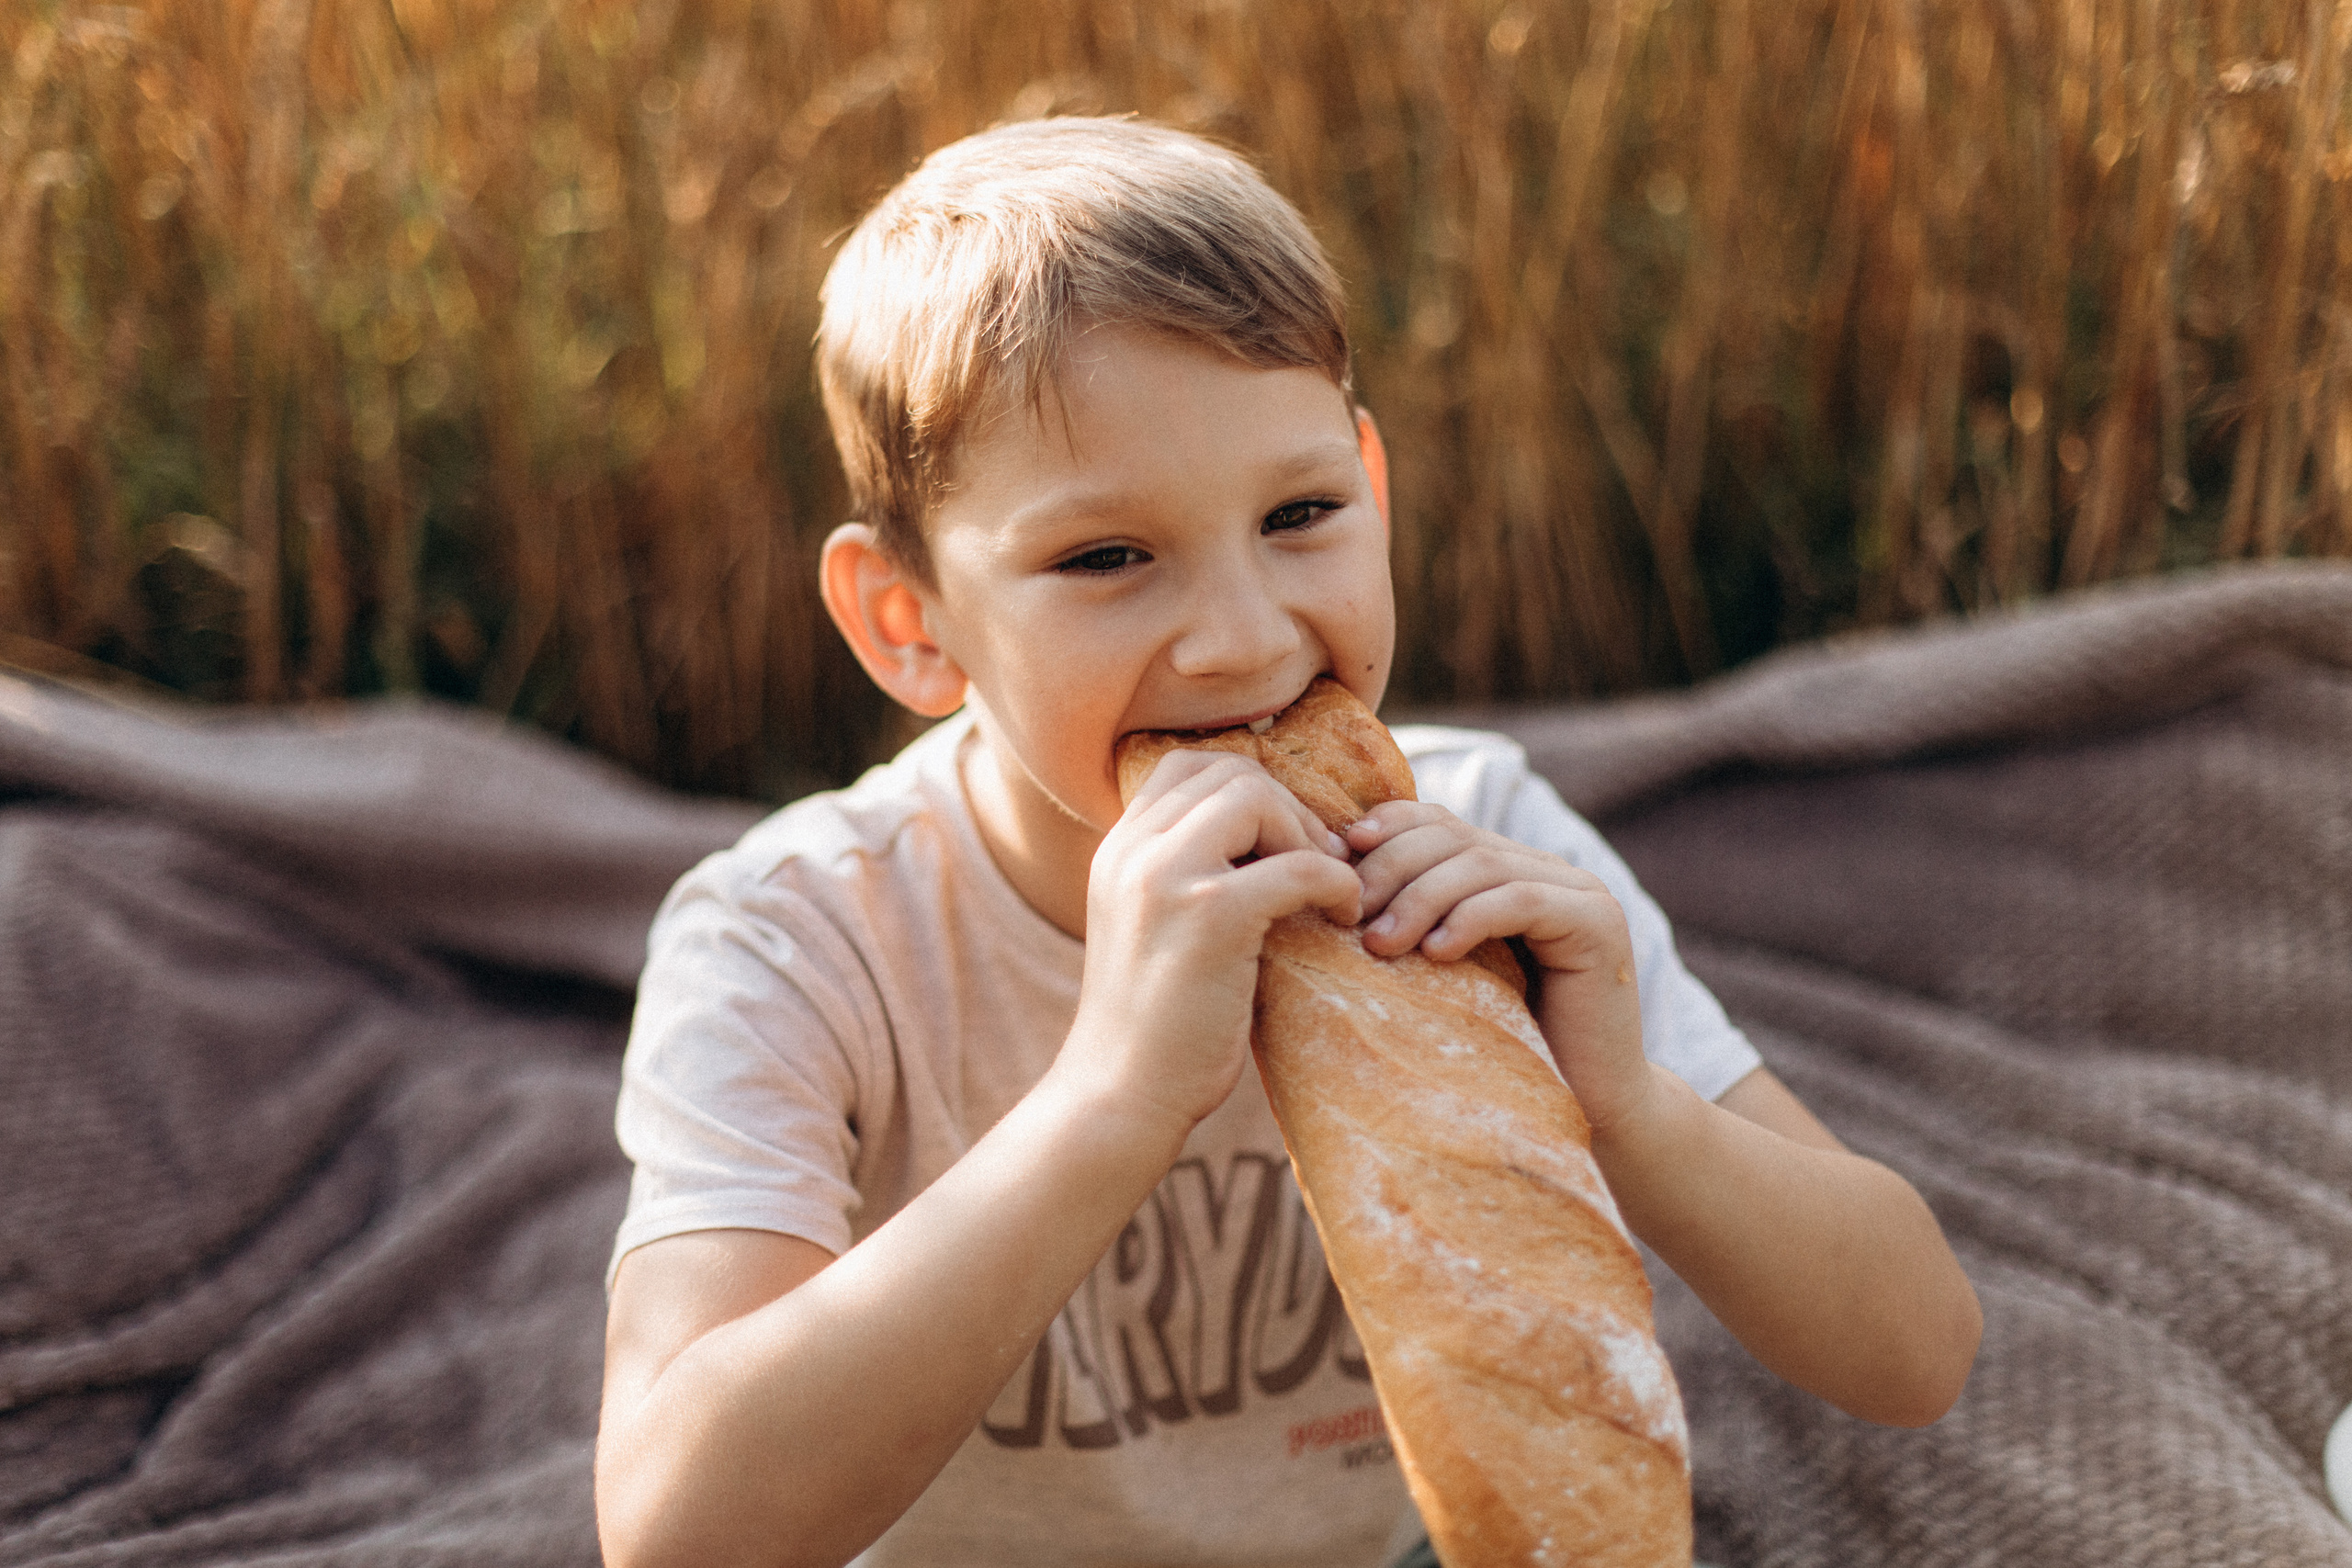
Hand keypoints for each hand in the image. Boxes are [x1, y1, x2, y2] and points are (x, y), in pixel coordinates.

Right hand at [1067, 750, 1363, 1132]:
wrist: (1119, 1097)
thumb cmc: (1152, 1026)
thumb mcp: (1153, 929)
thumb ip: (1186, 878)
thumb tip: (1268, 842)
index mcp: (1117, 850)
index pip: (1188, 765)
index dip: (1250, 788)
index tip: (1282, 842)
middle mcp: (1132, 851)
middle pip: (1230, 771)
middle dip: (1287, 809)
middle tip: (1316, 864)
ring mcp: (1166, 878)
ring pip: (1256, 797)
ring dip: (1307, 836)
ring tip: (1326, 888)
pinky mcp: (1210, 915)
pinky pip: (1298, 865)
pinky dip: (1336, 883)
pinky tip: (1341, 917)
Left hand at [1346, 803, 1651, 1133]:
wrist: (1587, 1105)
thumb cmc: (1503, 1050)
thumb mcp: (1445, 976)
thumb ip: (1413, 926)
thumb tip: (1330, 889)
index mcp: (1510, 869)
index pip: (1440, 822)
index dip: (1387, 828)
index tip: (1335, 855)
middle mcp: (1547, 869)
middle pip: (1454, 836)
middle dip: (1391, 867)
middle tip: (1348, 912)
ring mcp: (1579, 891)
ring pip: (1481, 865)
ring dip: (1420, 898)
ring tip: (1379, 943)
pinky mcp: (1598, 923)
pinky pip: (1522, 901)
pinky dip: (1470, 920)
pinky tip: (1436, 953)